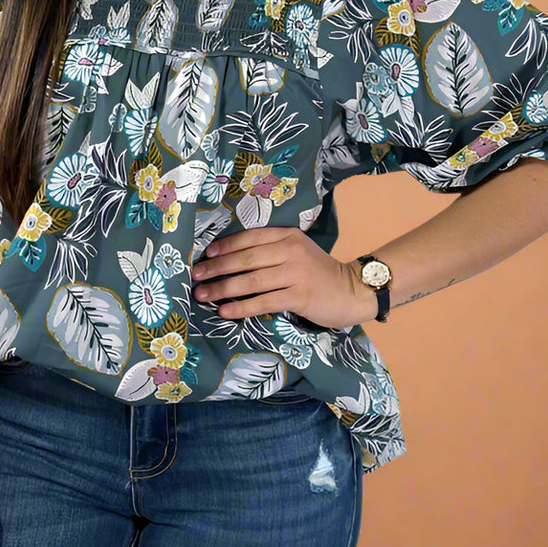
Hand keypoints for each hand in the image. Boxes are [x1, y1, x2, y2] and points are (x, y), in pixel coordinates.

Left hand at [192, 226, 373, 328]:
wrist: (351, 291)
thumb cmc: (318, 273)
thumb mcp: (296, 252)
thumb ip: (271, 251)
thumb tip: (230, 261)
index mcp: (287, 235)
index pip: (250, 237)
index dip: (225, 246)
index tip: (205, 254)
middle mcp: (290, 250)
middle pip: (246, 258)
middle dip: (217, 268)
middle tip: (196, 276)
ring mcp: (295, 272)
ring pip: (251, 280)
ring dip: (223, 288)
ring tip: (202, 295)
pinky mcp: (299, 296)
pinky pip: (263, 301)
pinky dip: (242, 306)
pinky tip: (225, 311)